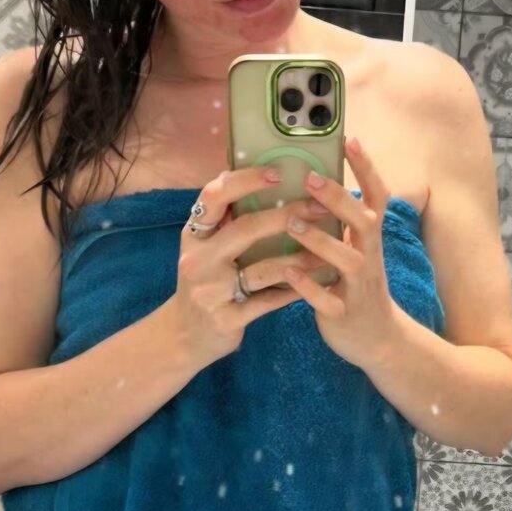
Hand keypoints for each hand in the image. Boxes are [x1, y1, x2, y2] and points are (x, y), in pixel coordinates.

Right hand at [166, 165, 331, 371]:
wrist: (182, 338)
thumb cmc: (204, 282)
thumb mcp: (204, 248)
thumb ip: (225, 219)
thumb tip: (252, 174)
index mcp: (195, 234)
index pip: (215, 196)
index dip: (246, 180)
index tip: (279, 173)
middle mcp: (198, 259)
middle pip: (246, 229)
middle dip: (287, 215)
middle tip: (319, 207)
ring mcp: (210, 291)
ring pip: (263, 269)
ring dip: (300, 257)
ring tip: (329, 249)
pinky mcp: (226, 319)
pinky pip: (268, 301)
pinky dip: (295, 290)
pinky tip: (318, 281)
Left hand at [281, 136, 399, 369]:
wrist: (379, 339)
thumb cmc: (359, 284)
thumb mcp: (358, 249)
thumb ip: (343, 221)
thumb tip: (319, 181)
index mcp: (370, 238)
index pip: (377, 195)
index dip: (366, 168)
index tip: (350, 139)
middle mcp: (369, 257)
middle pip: (365, 221)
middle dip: (340, 199)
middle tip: (311, 178)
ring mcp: (358, 286)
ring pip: (346, 260)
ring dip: (319, 240)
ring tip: (291, 223)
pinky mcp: (343, 313)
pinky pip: (326, 299)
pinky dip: (308, 286)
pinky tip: (289, 273)